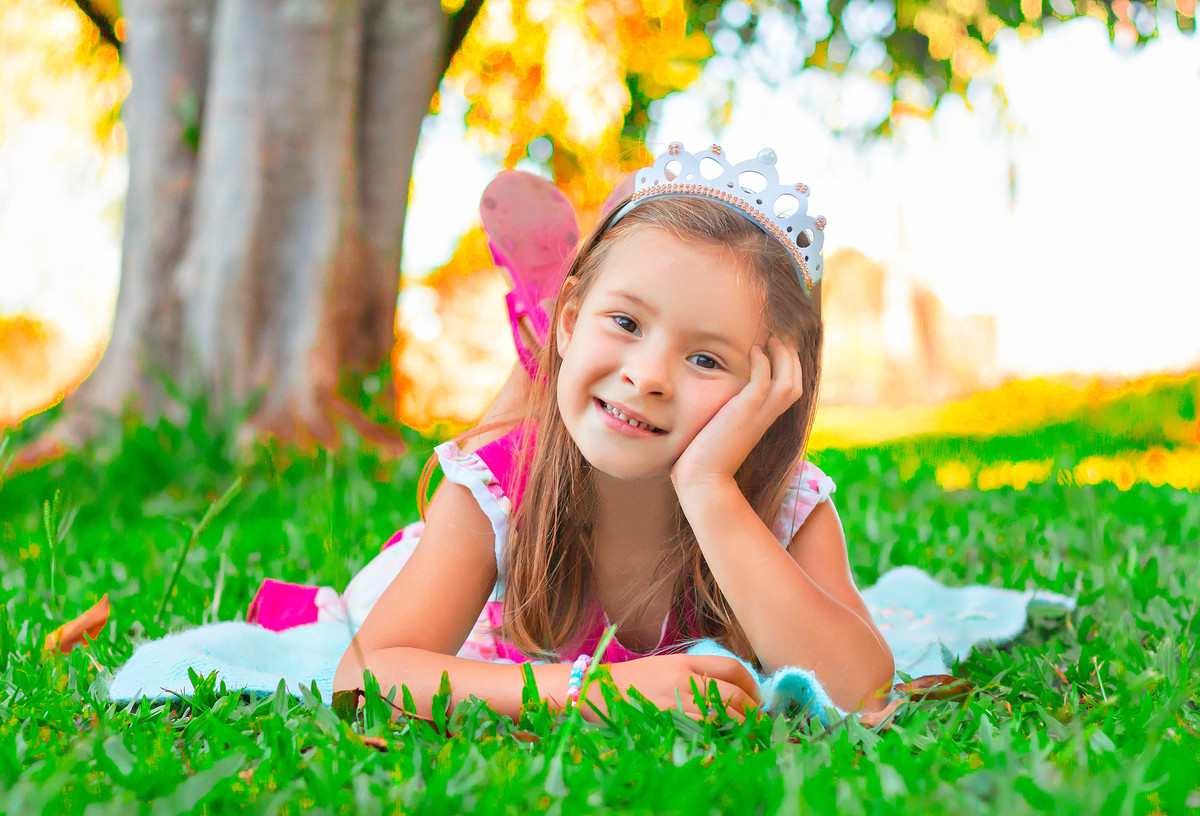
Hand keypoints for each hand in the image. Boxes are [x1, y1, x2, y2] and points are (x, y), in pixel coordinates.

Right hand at [583, 654, 761, 722]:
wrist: (598, 691)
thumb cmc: (634, 679)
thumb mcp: (667, 666)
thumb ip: (697, 673)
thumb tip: (731, 689)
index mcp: (686, 662)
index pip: (732, 668)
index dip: (751, 683)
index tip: (756, 696)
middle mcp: (684, 681)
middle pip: (733, 695)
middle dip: (751, 709)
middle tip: (756, 718)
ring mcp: (676, 705)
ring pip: (723, 718)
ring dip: (741, 727)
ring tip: (747, 732)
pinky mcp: (668, 726)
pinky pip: (704, 735)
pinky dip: (720, 739)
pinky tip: (724, 741)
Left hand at [671, 336, 803, 493]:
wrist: (701, 479)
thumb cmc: (705, 456)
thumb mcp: (723, 428)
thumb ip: (728, 412)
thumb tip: (718, 402)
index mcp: (764, 420)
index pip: (790, 390)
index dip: (789, 368)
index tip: (778, 349)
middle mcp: (766, 418)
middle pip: (796, 383)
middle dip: (792, 358)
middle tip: (779, 337)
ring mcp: (757, 416)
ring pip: (788, 382)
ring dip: (783, 357)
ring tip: (771, 339)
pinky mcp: (743, 413)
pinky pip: (763, 383)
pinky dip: (763, 364)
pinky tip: (754, 351)